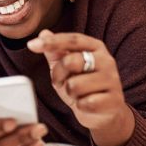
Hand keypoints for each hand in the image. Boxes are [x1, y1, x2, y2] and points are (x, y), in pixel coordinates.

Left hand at [27, 30, 134, 145]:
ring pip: (75, 85)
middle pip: (70, 61)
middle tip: (63, 82)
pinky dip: (80, 106)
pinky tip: (87, 105)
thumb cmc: (81, 86)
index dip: (52, 42)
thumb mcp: (65, 68)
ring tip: (78, 94)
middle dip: (59, 75)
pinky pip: (85, 103)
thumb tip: (44, 32)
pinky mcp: (114, 100)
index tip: (31, 45)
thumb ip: (55, 52)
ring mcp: (112, 80)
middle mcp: (107, 60)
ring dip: (70, 93)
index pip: (73, 39)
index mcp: (95, 48)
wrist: (102, 112)